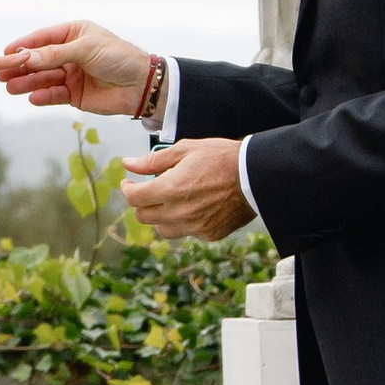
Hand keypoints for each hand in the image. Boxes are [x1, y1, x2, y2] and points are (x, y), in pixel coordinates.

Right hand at [0, 19, 153, 115]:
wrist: (142, 85)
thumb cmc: (118, 57)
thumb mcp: (85, 49)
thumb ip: (55, 54)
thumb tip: (27, 57)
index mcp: (74, 34)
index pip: (43, 38)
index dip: (24, 46)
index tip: (6, 53)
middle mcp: (70, 53)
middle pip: (39, 60)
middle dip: (21, 67)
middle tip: (1, 73)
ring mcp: (71, 75)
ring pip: (44, 79)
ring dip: (27, 83)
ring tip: (10, 87)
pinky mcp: (75, 95)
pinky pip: (54, 95)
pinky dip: (43, 96)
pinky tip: (32, 98)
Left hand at [121, 138, 255, 241]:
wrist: (256, 175)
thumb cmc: (221, 157)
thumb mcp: (185, 149)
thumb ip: (153, 161)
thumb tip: (128, 164)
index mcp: (171, 189)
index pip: (134, 198)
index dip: (128, 189)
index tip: (130, 183)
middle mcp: (180, 212)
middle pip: (143, 216)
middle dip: (142, 202)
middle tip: (150, 190)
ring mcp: (195, 227)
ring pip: (163, 229)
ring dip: (161, 216)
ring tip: (172, 201)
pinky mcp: (209, 234)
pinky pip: (187, 233)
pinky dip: (184, 223)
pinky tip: (194, 207)